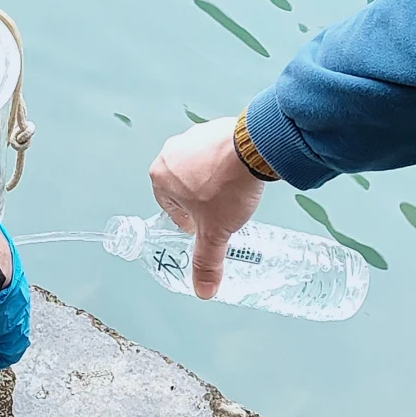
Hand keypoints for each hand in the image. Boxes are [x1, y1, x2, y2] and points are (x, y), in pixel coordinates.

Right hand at [149, 117, 264, 297]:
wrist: (255, 148)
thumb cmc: (227, 186)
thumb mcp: (216, 232)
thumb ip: (207, 262)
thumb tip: (203, 289)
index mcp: (160, 177)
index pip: (169, 207)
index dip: (188, 221)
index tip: (202, 225)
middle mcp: (171, 153)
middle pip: (183, 186)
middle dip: (200, 200)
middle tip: (220, 210)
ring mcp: (192, 137)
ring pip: (199, 167)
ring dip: (212, 180)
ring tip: (233, 192)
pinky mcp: (214, 128)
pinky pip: (216, 151)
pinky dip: (225, 162)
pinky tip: (241, 174)